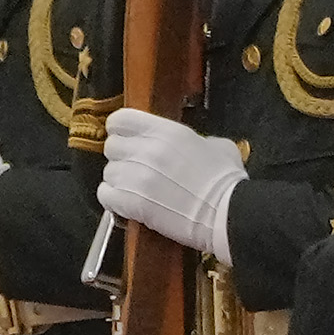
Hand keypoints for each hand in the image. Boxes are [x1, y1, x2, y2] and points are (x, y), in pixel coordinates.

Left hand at [97, 106, 246, 261]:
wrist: (228, 214)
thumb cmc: (227, 182)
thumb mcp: (219, 147)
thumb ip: (197, 141)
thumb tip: (193, 146)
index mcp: (165, 132)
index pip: (120, 120)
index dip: (121, 130)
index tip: (127, 140)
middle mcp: (146, 150)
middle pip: (112, 147)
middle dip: (122, 158)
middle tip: (136, 170)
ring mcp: (136, 177)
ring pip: (109, 173)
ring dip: (119, 182)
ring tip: (136, 192)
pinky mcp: (132, 202)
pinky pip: (105, 195)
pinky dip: (113, 201)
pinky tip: (127, 205)